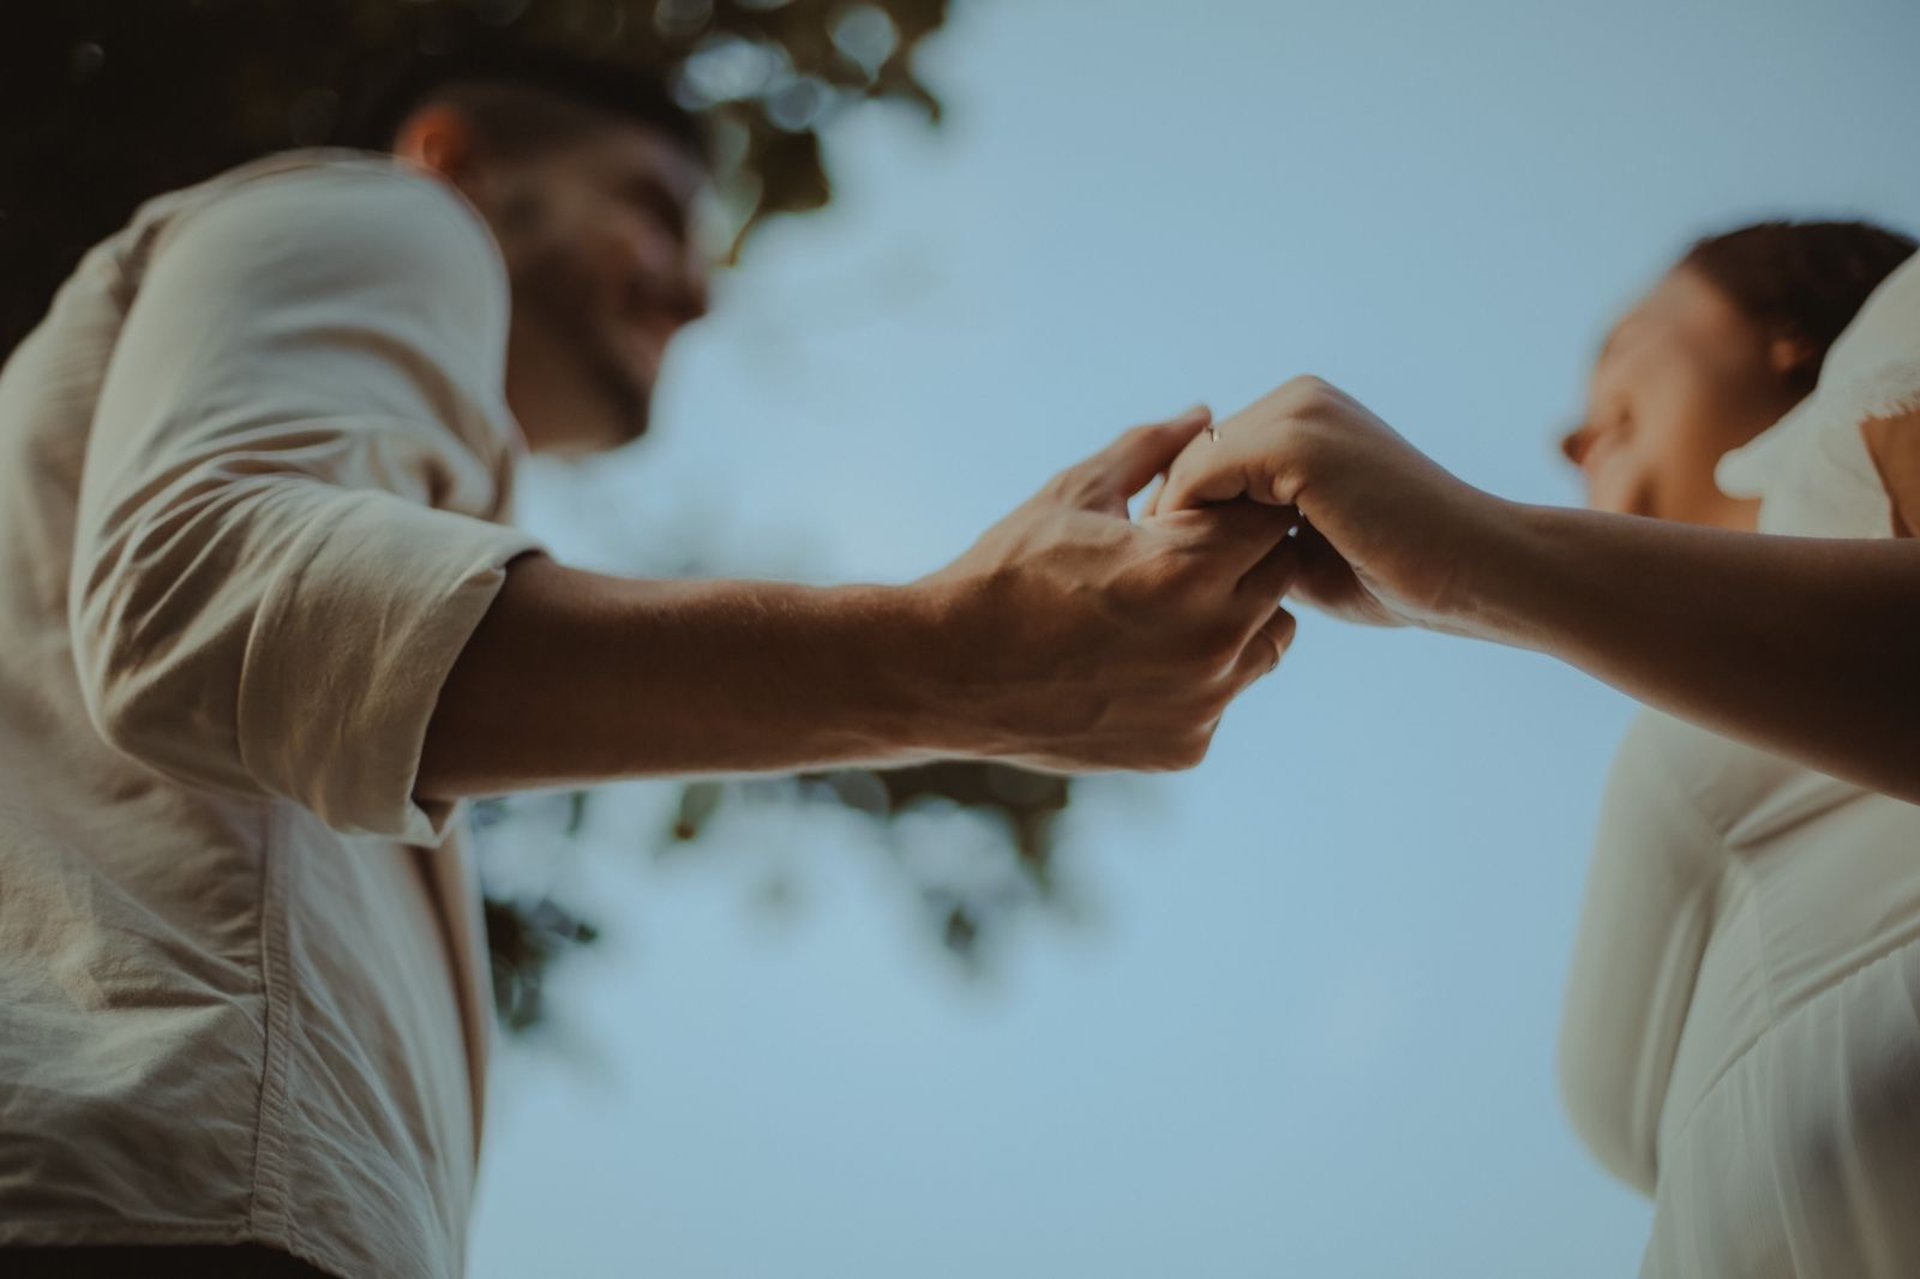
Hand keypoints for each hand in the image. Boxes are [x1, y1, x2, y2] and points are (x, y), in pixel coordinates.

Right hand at [919, 407, 1298, 771]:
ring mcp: (1203, 701)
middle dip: (1241, 558)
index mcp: (1187, 566)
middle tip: (1179, 558)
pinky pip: (1223, 695)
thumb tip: (1205, 415)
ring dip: (1234, 618)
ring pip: (1268, 642)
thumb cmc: (1005, 573)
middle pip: (1282, 577)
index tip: (1198, 510)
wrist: (947, 677)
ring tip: (1162, 611)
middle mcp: (1210, 638)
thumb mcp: (1073, 494)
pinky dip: (1195, 678)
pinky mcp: (1185, 746)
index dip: (1237, 506)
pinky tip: (1135, 664)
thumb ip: (1149, 450)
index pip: (1271, 516)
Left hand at [1153, 377, 1508, 632]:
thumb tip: (1181, 545)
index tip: (1183, 582)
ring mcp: (1299, 412)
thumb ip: (1249, 531)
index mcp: (1303, 417)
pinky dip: (1195, 528)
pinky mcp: (1297, 441)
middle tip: (1180, 591)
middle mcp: (1299, 399)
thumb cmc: (1400, 574)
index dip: (1184, 522)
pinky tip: (1215, 576)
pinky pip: (1203, 479)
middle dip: (1178, 525)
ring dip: (1184, 531)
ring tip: (1198, 589)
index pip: (1205, 461)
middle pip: (1190, 460)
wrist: (1479, 573)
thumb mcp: (1303, 547)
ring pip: (1191, 469)